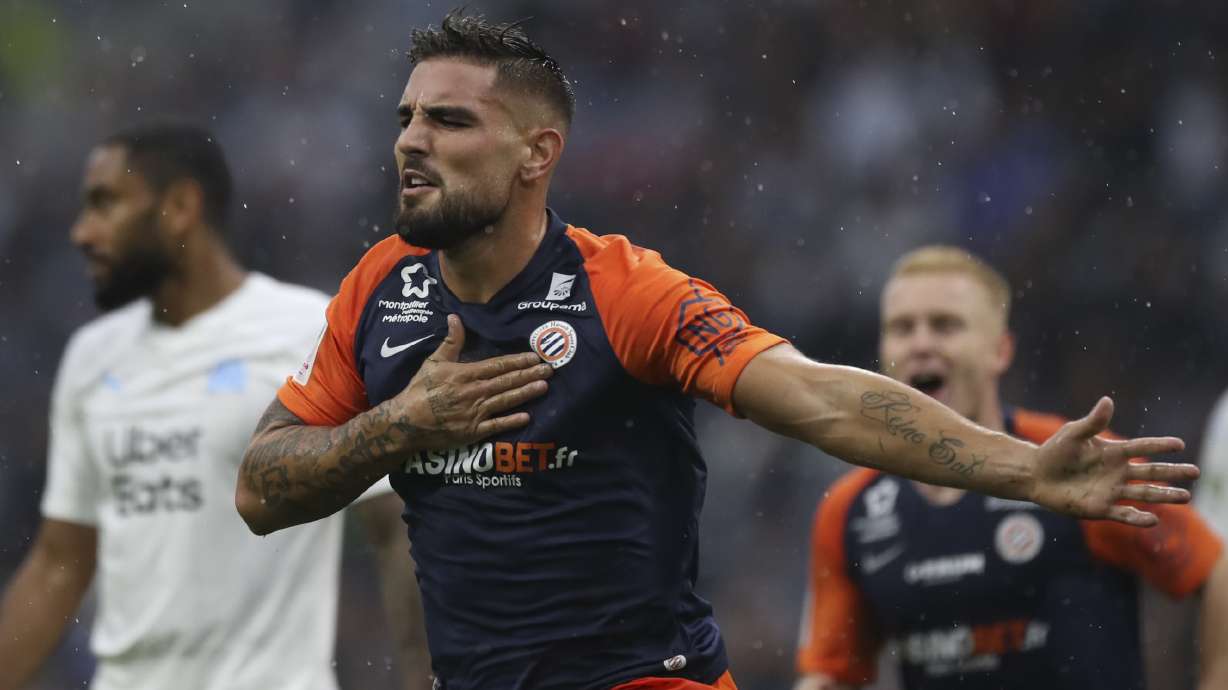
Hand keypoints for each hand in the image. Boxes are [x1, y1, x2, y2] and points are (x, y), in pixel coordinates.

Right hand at [387, 314, 551, 451]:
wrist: (406, 421)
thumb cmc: (420, 390)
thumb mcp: (433, 362)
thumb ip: (450, 342)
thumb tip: (456, 318)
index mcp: (467, 374)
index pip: (498, 365)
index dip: (518, 361)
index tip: (535, 357)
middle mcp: (475, 392)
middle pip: (507, 381)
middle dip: (530, 374)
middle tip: (550, 370)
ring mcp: (475, 413)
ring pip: (506, 401)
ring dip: (526, 393)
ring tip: (544, 387)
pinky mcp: (473, 432)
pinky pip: (496, 426)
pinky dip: (511, 421)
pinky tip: (527, 416)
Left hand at [1029, 397, 1197, 525]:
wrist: (1036, 475)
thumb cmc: (1054, 451)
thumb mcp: (1073, 434)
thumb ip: (1092, 422)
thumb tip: (1108, 401)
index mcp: (1113, 452)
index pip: (1142, 447)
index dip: (1159, 445)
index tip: (1179, 444)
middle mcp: (1117, 472)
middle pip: (1151, 472)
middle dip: (1173, 473)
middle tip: (1196, 472)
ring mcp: (1111, 491)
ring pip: (1144, 494)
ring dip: (1165, 495)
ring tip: (1186, 497)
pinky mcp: (1100, 508)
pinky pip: (1124, 514)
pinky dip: (1138, 518)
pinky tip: (1154, 518)